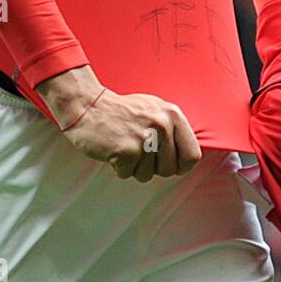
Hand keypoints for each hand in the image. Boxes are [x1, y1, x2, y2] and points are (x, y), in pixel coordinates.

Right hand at [42, 73, 201, 182]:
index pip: (192, 156)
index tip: (168, 164)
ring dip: (134, 167)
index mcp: (173, 115)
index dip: (180, 165)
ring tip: (124, 146)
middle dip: (153, 167)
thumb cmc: (121, 111)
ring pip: (148, 175)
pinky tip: (113, 149)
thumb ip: (173, 130)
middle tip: (138, 151)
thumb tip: (188, 157)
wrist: (87, 106)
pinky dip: (118, 167)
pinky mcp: (126, 150)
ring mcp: (145, 138)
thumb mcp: (154, 111)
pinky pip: (128, 174)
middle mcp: (162, 126)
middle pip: (169, 170)